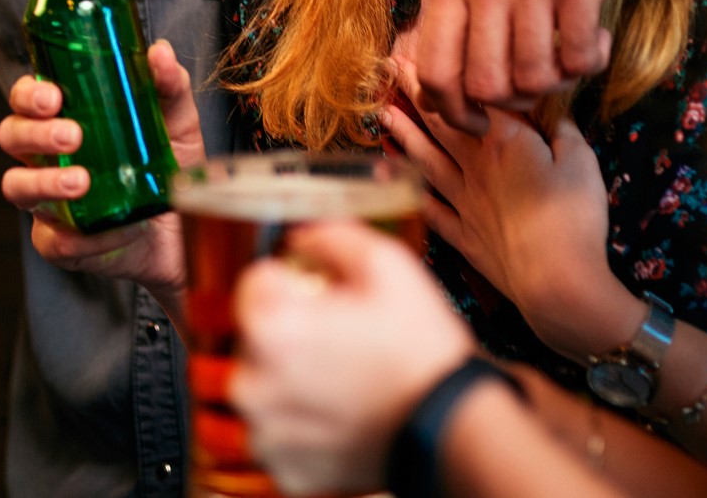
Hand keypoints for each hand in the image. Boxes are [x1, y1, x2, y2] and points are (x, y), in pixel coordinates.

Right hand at [0, 40, 202, 317]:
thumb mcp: (177, 123)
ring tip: (81, 181)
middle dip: (34, 134)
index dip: (28, 94)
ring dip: (44, 182)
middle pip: (11, 136)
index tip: (52, 96)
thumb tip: (160, 52)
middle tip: (72, 135)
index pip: (26, 98)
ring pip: (18, 187)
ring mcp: (48, 202)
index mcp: (66, 120)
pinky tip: (114, 230)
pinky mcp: (61, 244)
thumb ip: (169, 87)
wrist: (187, 232)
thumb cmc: (167, 168)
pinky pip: (54, 240)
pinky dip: (82, 236)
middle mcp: (47, 158)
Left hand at [231, 221, 477, 497]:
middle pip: (254, 336)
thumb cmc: (420, 352)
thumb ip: (332, 237)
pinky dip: (303, 421)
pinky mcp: (285, 468)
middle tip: (337, 335)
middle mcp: (256, 386)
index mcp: (272, 329)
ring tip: (342, 376)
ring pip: (264, 386)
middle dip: (288, 329)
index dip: (290, 278)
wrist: (453, 428)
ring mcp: (268, 434)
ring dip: (291, 377)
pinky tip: (341, 410)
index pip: (253, 282)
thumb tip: (303, 238)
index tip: (316, 290)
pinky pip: (280, 431)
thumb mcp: (387, 265)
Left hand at [384, 60, 616, 359]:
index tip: (424, 49)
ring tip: (381, 113)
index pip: (474, 96)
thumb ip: (564, 133)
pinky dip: (411, 192)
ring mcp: (466, 202)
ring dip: (403, 135)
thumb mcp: (582, 162)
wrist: (556, 282)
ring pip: (427, 160)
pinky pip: (431, 208)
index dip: (450, 71)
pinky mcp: (464, 235)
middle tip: (391, 67)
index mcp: (506, 142)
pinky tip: (393, 180)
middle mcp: (477, 166)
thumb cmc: (574, 219)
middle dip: (415, 92)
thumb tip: (554, 114)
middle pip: (441, 121)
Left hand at [414, 0, 657, 132]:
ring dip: (559, 80)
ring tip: (571, 55)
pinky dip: (592, 60)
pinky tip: (598, 37)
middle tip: (539, 84)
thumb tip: (436, 100)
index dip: (454, 112)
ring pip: (534, 78)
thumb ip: (461, 24)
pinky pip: (579, 58)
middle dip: (515, 102)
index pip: (434, 69)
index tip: (479, 124)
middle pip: (486, 85)